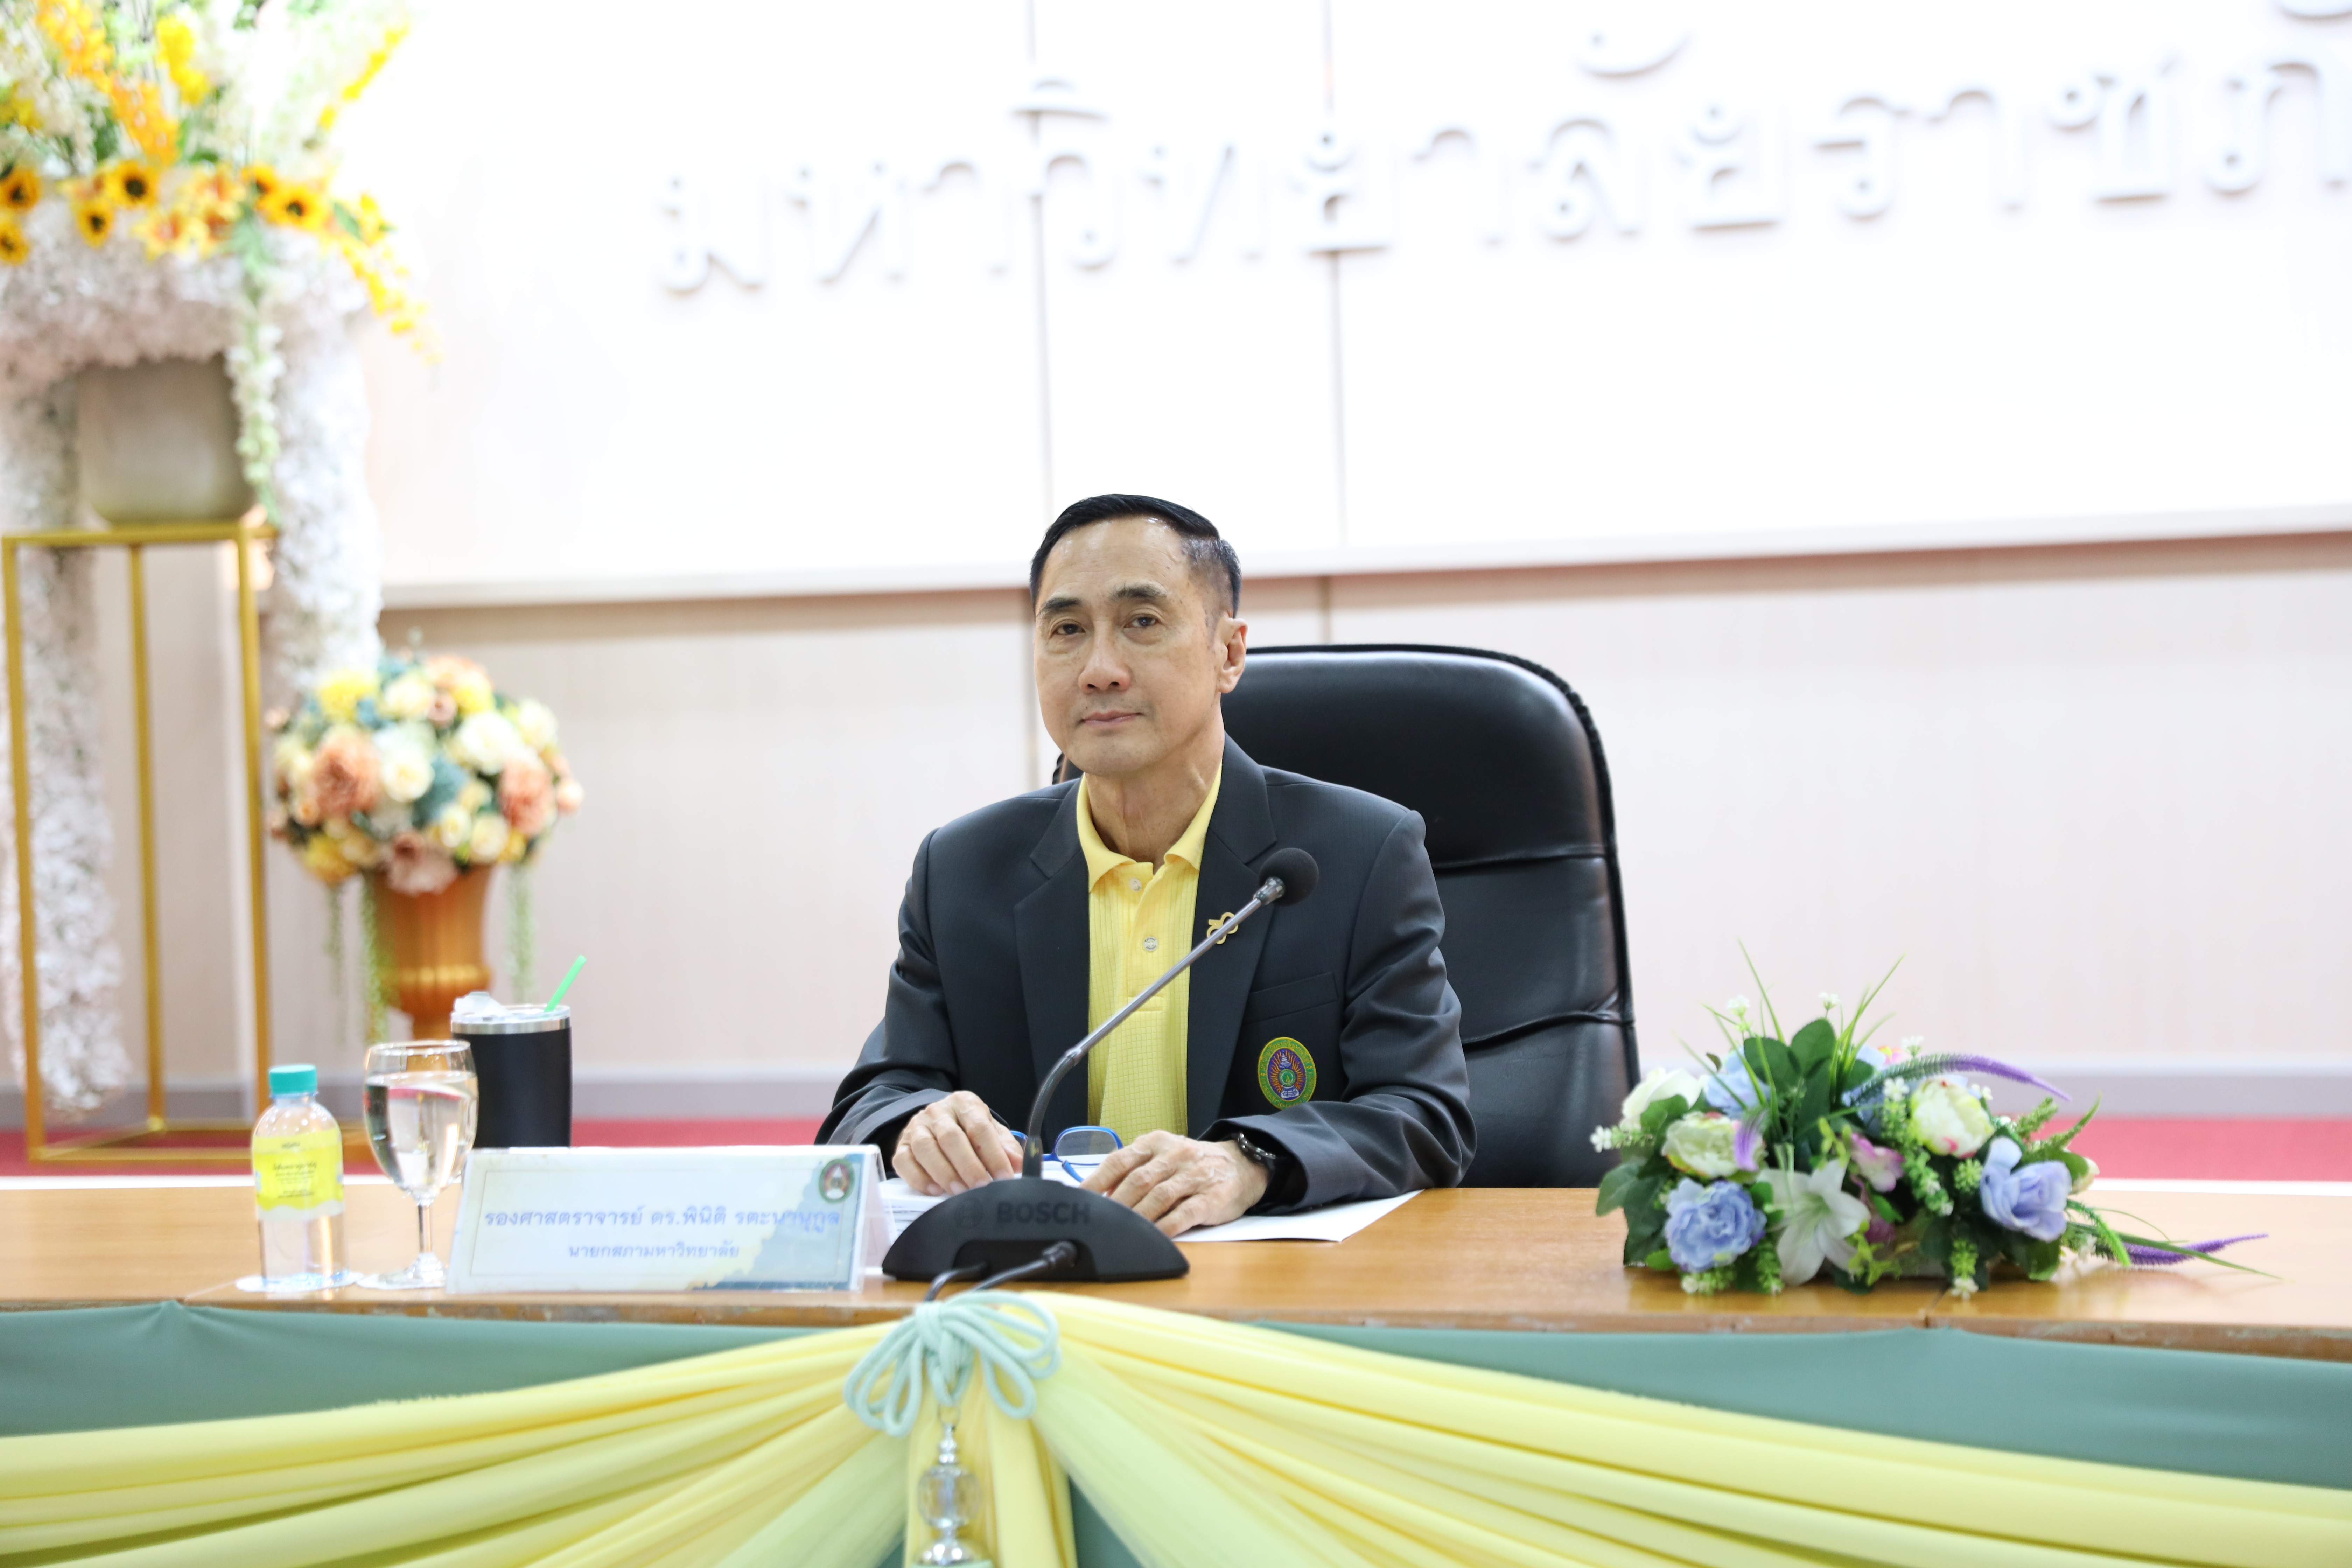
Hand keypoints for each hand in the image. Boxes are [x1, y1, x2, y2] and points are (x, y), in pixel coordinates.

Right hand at [893, 1092, 1021, 1195]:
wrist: (935, 1121)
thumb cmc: (967, 1129)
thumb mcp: (989, 1129)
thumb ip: (1004, 1145)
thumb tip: (1019, 1165)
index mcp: (964, 1104)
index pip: (979, 1128)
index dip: (993, 1154)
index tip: (1004, 1177)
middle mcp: (938, 1112)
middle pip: (951, 1137)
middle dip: (968, 1166)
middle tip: (981, 1188)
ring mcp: (916, 1127)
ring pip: (926, 1148)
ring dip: (944, 1173)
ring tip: (959, 1193)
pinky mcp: (901, 1145)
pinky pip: (905, 1162)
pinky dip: (919, 1179)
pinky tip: (935, 1191)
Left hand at [1082, 1130, 1267, 1235]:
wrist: (1242, 1164)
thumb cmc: (1191, 1165)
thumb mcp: (1161, 1156)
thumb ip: (1133, 1170)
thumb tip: (1098, 1194)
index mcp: (1156, 1142)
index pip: (1119, 1160)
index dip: (1096, 1181)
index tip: (1079, 1199)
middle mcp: (1175, 1155)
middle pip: (1137, 1180)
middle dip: (1115, 1205)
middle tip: (1098, 1222)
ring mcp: (1194, 1175)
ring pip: (1159, 1196)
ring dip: (1137, 1217)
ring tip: (1119, 1232)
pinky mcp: (1212, 1197)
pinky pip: (1184, 1214)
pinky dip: (1166, 1227)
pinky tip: (1153, 1238)